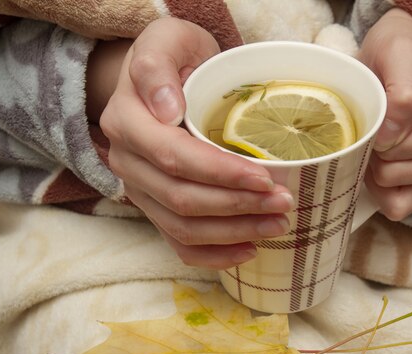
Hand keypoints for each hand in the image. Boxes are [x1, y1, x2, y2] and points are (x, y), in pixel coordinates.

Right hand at [97, 17, 293, 268]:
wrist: (163, 79)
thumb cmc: (175, 57)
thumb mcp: (167, 41)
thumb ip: (156, 67)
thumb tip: (167, 109)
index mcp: (127, 122)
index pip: (174, 157)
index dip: (221, 174)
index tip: (265, 178)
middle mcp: (127, 162)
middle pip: (181, 199)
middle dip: (237, 206)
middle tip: (284, 203)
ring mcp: (140, 190)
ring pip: (182, 228)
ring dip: (234, 232)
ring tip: (277, 225)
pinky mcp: (155, 208)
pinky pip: (177, 244)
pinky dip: (214, 255)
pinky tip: (249, 250)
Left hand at [359, 9, 411, 220]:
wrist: (401, 53)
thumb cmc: (402, 49)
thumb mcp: (400, 51)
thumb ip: (403, 92)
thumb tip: (391, 139)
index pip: (399, 148)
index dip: (377, 129)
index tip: (380, 104)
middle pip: (391, 172)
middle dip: (373, 148)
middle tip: (377, 118)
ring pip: (389, 189)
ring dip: (373, 164)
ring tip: (380, 133)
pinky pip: (395, 206)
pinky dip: (379, 189)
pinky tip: (379, 161)